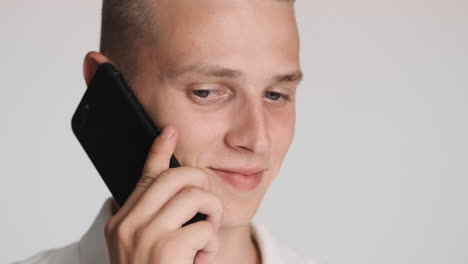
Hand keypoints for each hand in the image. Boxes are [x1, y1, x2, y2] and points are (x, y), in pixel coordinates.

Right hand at [104, 125, 223, 263]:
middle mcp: (128, 225)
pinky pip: (204, 227)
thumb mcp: (147, 248)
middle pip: (174, 177)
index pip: (144, 176)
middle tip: (207, 204)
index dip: (160, 150)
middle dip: (201, 182)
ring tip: (205, 238)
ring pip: (195, 195)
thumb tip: (179, 194)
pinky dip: (211, 244)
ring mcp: (144, 236)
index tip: (170, 131)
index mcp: (122, 223)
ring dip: (210, 214)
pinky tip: (201, 260)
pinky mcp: (166, 249)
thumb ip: (157, 221)